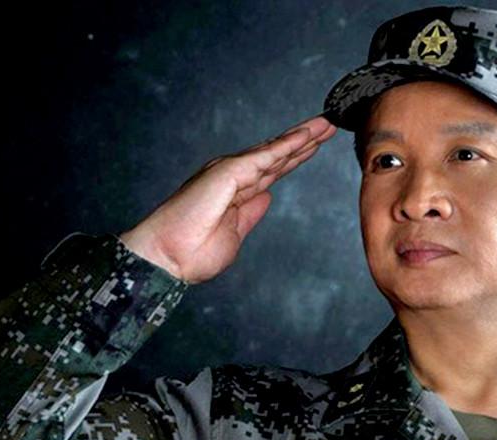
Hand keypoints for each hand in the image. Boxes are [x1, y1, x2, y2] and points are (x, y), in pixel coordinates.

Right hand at [120, 116, 335, 282]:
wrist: (167, 258)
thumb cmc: (192, 252)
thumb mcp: (235, 234)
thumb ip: (251, 213)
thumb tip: (267, 197)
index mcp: (236, 192)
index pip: (273, 171)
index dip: (295, 158)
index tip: (316, 147)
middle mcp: (234, 176)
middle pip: (277, 155)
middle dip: (304, 141)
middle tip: (329, 126)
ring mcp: (231, 172)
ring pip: (274, 150)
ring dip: (302, 136)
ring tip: (326, 124)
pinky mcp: (228, 173)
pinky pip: (265, 157)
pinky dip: (287, 146)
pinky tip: (306, 136)